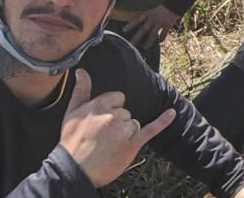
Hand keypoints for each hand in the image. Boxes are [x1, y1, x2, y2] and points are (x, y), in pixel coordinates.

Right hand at [60, 69, 175, 187]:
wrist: (74, 171)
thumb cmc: (72, 142)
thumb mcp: (71, 113)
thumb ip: (81, 90)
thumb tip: (82, 71)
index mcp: (99, 105)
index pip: (118, 98)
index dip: (112, 109)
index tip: (102, 121)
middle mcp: (113, 115)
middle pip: (126, 112)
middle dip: (117, 123)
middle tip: (102, 137)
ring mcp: (124, 130)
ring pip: (134, 124)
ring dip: (126, 134)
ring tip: (109, 145)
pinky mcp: (132, 145)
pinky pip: (151, 129)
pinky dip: (162, 121)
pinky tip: (171, 113)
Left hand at [124, 5, 179, 48]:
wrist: (176, 0)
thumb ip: (146, 2)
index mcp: (149, 12)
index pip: (137, 19)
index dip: (130, 25)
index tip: (123, 30)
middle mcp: (153, 19)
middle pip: (143, 30)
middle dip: (137, 38)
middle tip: (131, 45)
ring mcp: (160, 22)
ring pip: (153, 34)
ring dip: (149, 41)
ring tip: (145, 47)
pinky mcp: (168, 24)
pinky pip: (165, 33)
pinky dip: (163, 37)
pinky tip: (161, 41)